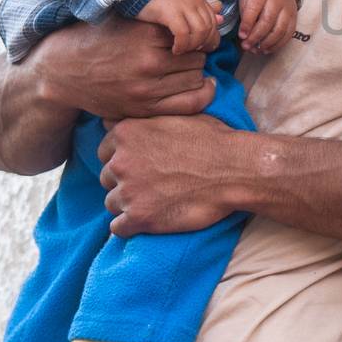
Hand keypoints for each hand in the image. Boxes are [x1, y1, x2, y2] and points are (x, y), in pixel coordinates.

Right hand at [31, 11, 219, 119]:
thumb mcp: (129, 19)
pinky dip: (203, 94)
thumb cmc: (96, 39)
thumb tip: (220, 9)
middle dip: (197, 53)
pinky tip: (201, 86)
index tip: (189, 37)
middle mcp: (148, 62)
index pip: (193, 34)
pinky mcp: (144, 109)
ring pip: (196, 78)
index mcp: (145, 34)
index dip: (195, 35)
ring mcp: (147, 89)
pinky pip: (191, 104)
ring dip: (196, 73)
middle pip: (198, 57)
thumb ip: (174, 13)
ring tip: (184, 68)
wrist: (61, 73)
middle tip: (186, 53)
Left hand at [98, 115, 238, 235]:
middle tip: (153, 184)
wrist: (236, 170)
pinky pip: (118, 228)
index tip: (144, 164)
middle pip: (107, 178)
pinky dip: (131, 226)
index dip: (124, 159)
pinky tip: (150, 219)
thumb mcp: (177, 113)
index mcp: (126, 133)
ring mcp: (128, 191)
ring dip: (129, 204)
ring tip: (156, 202)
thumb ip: (144, 117)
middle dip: (125, 181)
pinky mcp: (139, 217)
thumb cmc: (212, 140)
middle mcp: (120, 161)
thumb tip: (122, 114)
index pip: (105, 152)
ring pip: (112, 203)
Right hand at [136, 0, 222, 54]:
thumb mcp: (182, 4)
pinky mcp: (170, 12)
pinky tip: (176, 50)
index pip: (214, 23)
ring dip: (193, 46)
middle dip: (203, 44)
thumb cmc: (158, 0)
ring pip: (200, 31)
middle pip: (209, 28)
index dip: (211, 38)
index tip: (202, 49)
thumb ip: (200, 11)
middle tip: (193, 53)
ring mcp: (183, 5)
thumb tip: (221, 18)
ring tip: (183, 51)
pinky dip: (182, 45)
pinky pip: (184, 33)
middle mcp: (194, 0)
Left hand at [237, 0, 298, 54]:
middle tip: (245, 46)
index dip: (247, 24)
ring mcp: (288, 9)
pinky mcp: (294, 17)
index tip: (241, 36)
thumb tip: (244, 32)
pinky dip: (278, 44)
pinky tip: (267, 49)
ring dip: (266, 43)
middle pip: (267, 22)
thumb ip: (245, 10)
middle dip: (255, 37)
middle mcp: (278, 0)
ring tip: (255, 50)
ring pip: (279, 30)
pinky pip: (288, 34)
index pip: (254, 9)